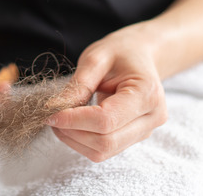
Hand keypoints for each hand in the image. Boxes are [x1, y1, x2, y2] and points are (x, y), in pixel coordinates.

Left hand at [46, 25, 167, 161]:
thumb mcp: (96, 58)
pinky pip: (104, 150)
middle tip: (51, 117)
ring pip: (103, 151)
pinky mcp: (134, 138)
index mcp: (146, 93)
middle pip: (106, 141)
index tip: (51, 114)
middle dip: (72, 132)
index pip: (106, 120)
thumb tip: (54, 108)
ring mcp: (145, 131)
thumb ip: (78, 85)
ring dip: (75, 140)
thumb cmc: (120, 52)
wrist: (141, 55)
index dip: (74, 120)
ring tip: (60, 120)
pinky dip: (82, 142)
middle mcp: (151, 117)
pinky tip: (72, 125)